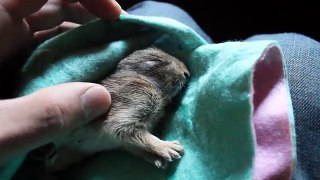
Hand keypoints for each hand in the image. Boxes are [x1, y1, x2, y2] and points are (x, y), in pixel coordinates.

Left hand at [0, 0, 119, 164]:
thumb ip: (41, 115)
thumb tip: (101, 98)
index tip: (114, 17)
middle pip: (54, 7)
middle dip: (93, 21)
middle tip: (121, 47)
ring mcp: (2, 49)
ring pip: (52, 33)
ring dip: (84, 45)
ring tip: (110, 68)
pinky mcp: (6, 69)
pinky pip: (44, 57)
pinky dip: (68, 65)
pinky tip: (85, 85)